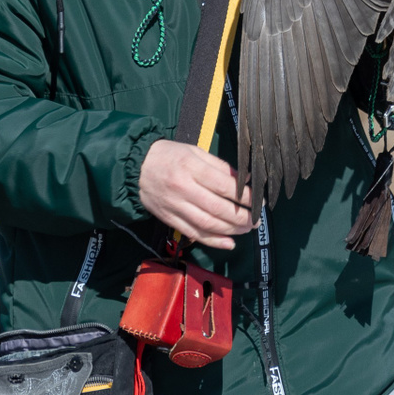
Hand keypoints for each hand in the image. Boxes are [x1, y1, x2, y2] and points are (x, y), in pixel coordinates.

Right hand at [138, 140, 253, 249]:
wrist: (135, 167)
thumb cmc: (169, 155)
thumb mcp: (195, 151)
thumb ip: (219, 166)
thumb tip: (243, 181)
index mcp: (191, 167)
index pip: (224, 185)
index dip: (245, 196)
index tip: (258, 201)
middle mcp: (183, 188)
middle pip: (218, 208)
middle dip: (241, 217)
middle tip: (256, 220)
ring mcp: (175, 206)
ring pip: (207, 224)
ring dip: (231, 230)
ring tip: (246, 230)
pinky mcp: (170, 219)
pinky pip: (194, 233)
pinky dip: (213, 241)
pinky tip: (228, 243)